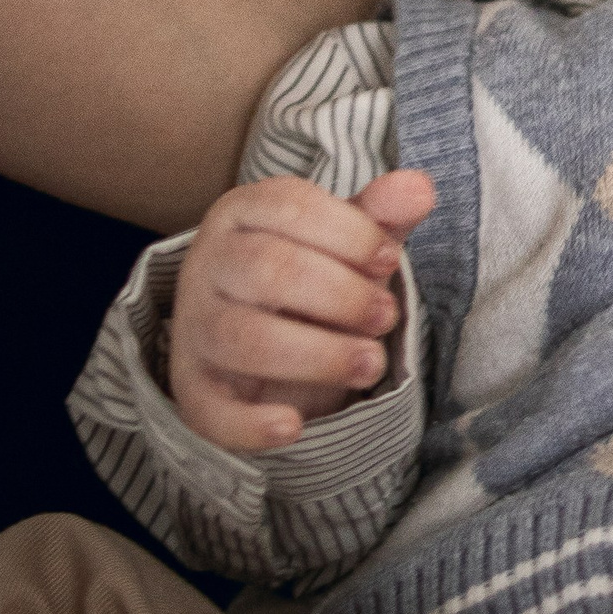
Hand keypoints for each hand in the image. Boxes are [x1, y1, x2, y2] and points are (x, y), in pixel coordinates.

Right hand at [169, 166, 435, 448]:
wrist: (257, 337)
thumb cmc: (310, 274)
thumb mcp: (345, 240)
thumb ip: (380, 216)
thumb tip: (419, 188)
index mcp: (243, 212)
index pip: (290, 205)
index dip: (350, 234)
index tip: (389, 260)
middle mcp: (208, 262)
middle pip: (269, 271)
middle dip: (341, 296)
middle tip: (387, 316)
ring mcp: (194, 326)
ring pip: (244, 338)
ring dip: (318, 355)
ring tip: (371, 364)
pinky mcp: (192, 387)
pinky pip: (209, 410)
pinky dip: (250, 423)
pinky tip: (294, 425)